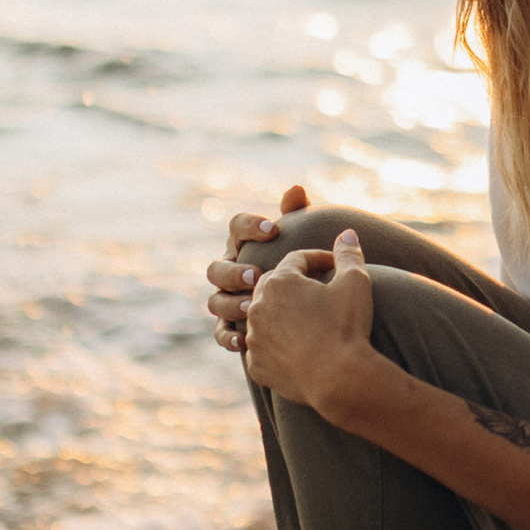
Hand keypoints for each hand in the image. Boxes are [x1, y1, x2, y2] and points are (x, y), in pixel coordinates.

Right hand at [206, 185, 309, 349]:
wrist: (313, 309)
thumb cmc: (307, 268)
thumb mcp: (304, 241)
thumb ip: (299, 215)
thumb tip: (296, 189)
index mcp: (244, 244)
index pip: (236, 227)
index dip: (250, 226)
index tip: (273, 229)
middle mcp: (230, 271)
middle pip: (217, 269)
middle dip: (234, 272)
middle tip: (256, 275)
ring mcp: (227, 300)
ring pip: (216, 301)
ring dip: (231, 303)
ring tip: (251, 307)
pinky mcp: (231, 329)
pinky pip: (220, 333)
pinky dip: (227, 337)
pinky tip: (243, 340)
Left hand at [244, 228, 377, 419]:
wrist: (339, 379)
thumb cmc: (347, 326)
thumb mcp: (355, 282)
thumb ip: (348, 254)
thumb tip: (347, 234)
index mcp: (278, 281)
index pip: (297, 260)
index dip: (319, 259)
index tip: (335, 266)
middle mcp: (257, 306)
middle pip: (274, 285)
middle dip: (295, 284)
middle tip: (318, 290)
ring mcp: (253, 338)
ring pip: (264, 317)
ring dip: (281, 315)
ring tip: (306, 319)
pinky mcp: (255, 365)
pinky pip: (261, 349)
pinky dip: (275, 345)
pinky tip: (295, 348)